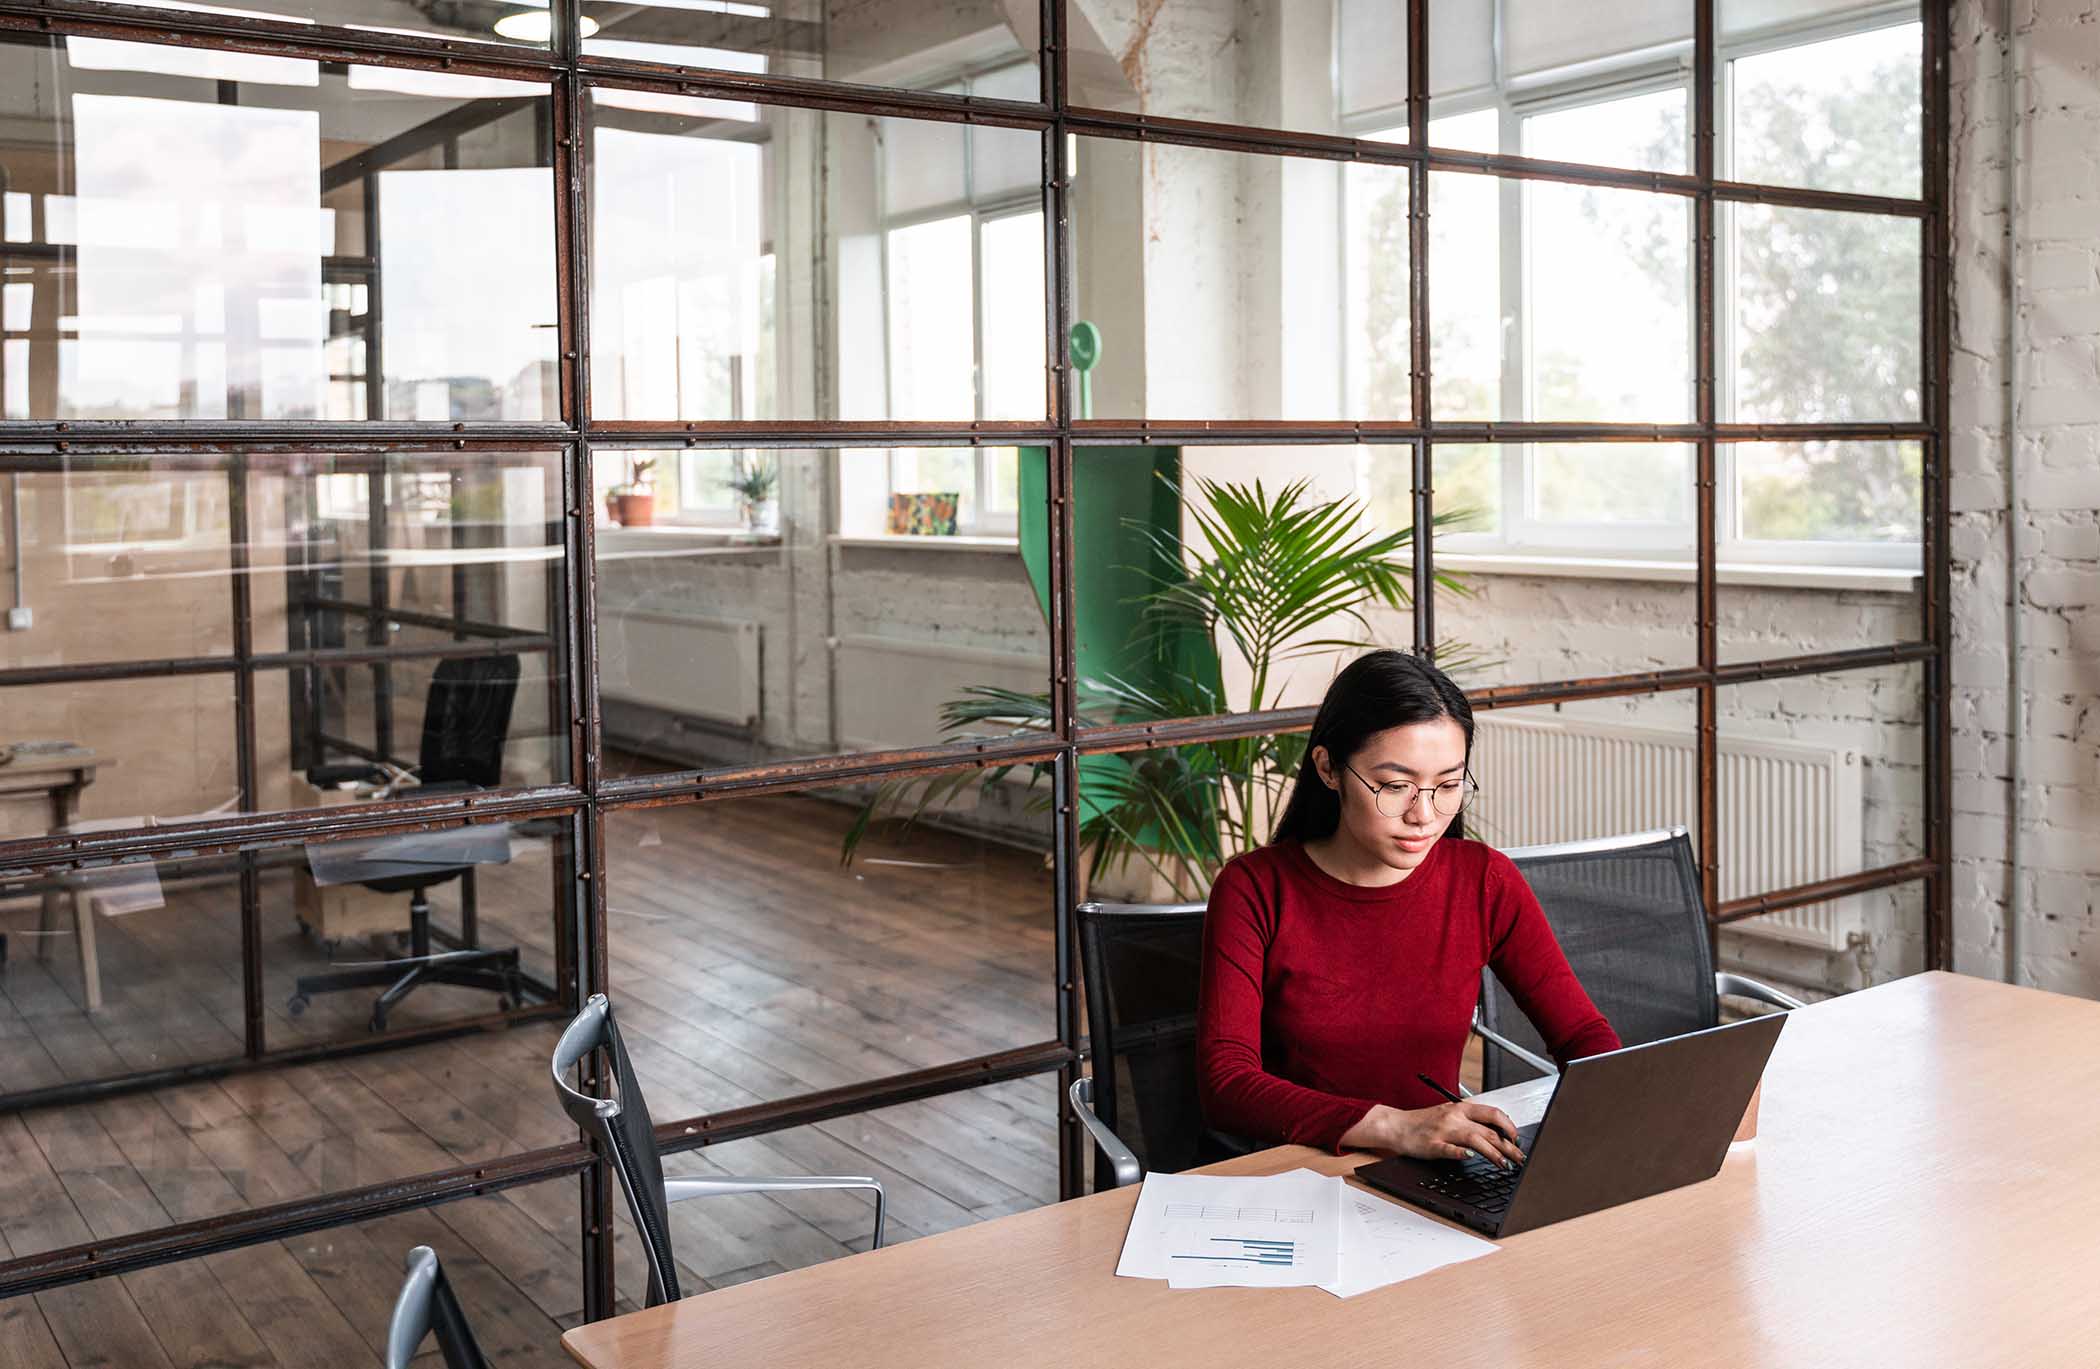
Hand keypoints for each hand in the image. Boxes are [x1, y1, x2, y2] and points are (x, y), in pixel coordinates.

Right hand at [1343, 1101, 1526, 1168]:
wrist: (1397, 1125)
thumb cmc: (1424, 1122)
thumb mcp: (1449, 1115)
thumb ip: (1470, 1121)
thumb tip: (1497, 1134)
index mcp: (1461, 1108)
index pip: (1493, 1113)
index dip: (1509, 1127)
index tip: (1518, 1140)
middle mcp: (1454, 1117)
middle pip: (1489, 1130)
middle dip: (1508, 1146)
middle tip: (1519, 1158)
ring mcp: (1443, 1131)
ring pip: (1475, 1139)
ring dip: (1493, 1153)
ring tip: (1504, 1164)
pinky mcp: (1432, 1145)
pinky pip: (1448, 1149)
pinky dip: (1461, 1153)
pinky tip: (1471, 1157)